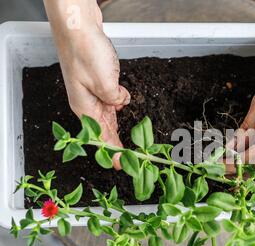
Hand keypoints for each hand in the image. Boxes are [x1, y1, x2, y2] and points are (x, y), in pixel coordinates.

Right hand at [46, 2, 129, 168]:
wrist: (78, 26)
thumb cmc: (85, 52)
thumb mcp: (104, 81)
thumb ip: (114, 99)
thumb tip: (120, 102)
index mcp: (85, 108)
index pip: (101, 138)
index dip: (113, 154)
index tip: (124, 166)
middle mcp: (88, 104)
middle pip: (106, 130)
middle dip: (118, 145)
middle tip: (133, 159)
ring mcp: (94, 92)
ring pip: (110, 116)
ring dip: (120, 126)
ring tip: (132, 141)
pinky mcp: (101, 82)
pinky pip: (112, 98)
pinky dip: (120, 101)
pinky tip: (125, 100)